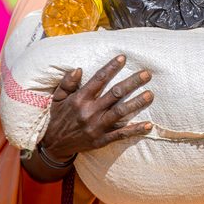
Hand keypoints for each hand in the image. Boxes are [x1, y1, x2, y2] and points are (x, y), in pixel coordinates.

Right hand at [39, 54, 153, 161]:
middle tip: (146, 74)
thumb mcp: (57, 98)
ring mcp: (96, 126)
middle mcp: (89, 111)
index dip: (111, 68)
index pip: (98, 79)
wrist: (53, 145)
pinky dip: (135, 130)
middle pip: (115, 94)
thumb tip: (78, 69)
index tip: (123, 58)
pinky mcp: (101, 140)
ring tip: (150, 95)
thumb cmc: (58, 118)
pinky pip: (120, 134)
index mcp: (80, 99)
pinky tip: (148, 125)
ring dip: (136, 103)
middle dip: (132, 83)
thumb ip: (67, 83)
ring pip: (120, 112)